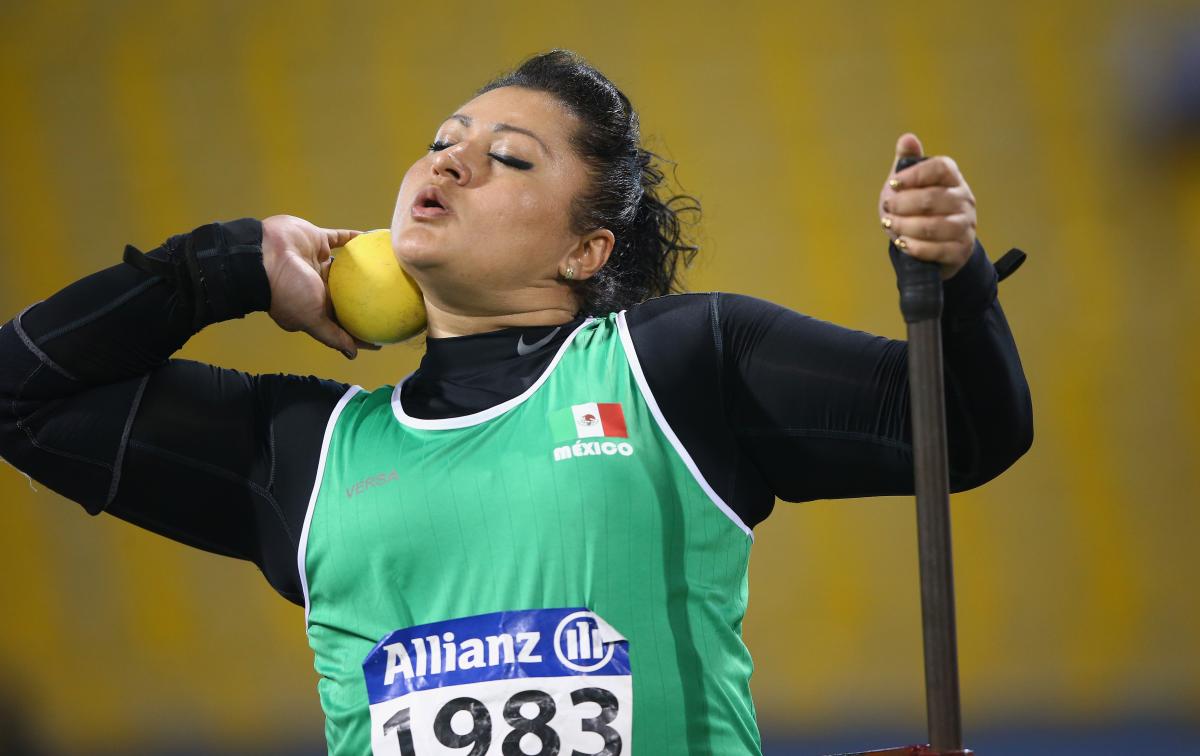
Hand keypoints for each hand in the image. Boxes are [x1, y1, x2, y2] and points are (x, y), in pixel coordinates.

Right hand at [261, 215, 375, 358]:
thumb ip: (332, 335)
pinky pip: (340, 238)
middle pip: (346, 295)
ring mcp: (316, 262)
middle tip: (391, 301)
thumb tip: (352, 355)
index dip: (358, 330)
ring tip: (387, 268)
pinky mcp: (316, 240)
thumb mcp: (311, 319)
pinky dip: (354, 238)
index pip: (341, 321)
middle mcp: (316, 285)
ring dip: (363, 267)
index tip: (380, 334)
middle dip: (365, 299)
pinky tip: (374, 239)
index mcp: (314, 306)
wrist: (263, 254)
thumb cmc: (286, 290)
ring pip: (346, 266)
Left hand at [877, 133, 976, 278]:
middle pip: (932, 198)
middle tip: (887, 208)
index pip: (940, 168)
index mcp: (952, 178)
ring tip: (891, 225)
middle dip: (902, 205)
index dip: (915, 174)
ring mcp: (965, 225)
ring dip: (905, 227)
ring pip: (933, 226)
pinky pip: (937, 249)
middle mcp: (964, 199)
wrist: (936, 245)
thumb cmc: (919, 209)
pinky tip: (902, 243)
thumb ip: (907, 162)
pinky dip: (915, 247)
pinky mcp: (961, 249)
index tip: (893, 183)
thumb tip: (907, 138)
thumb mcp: (909, 185)